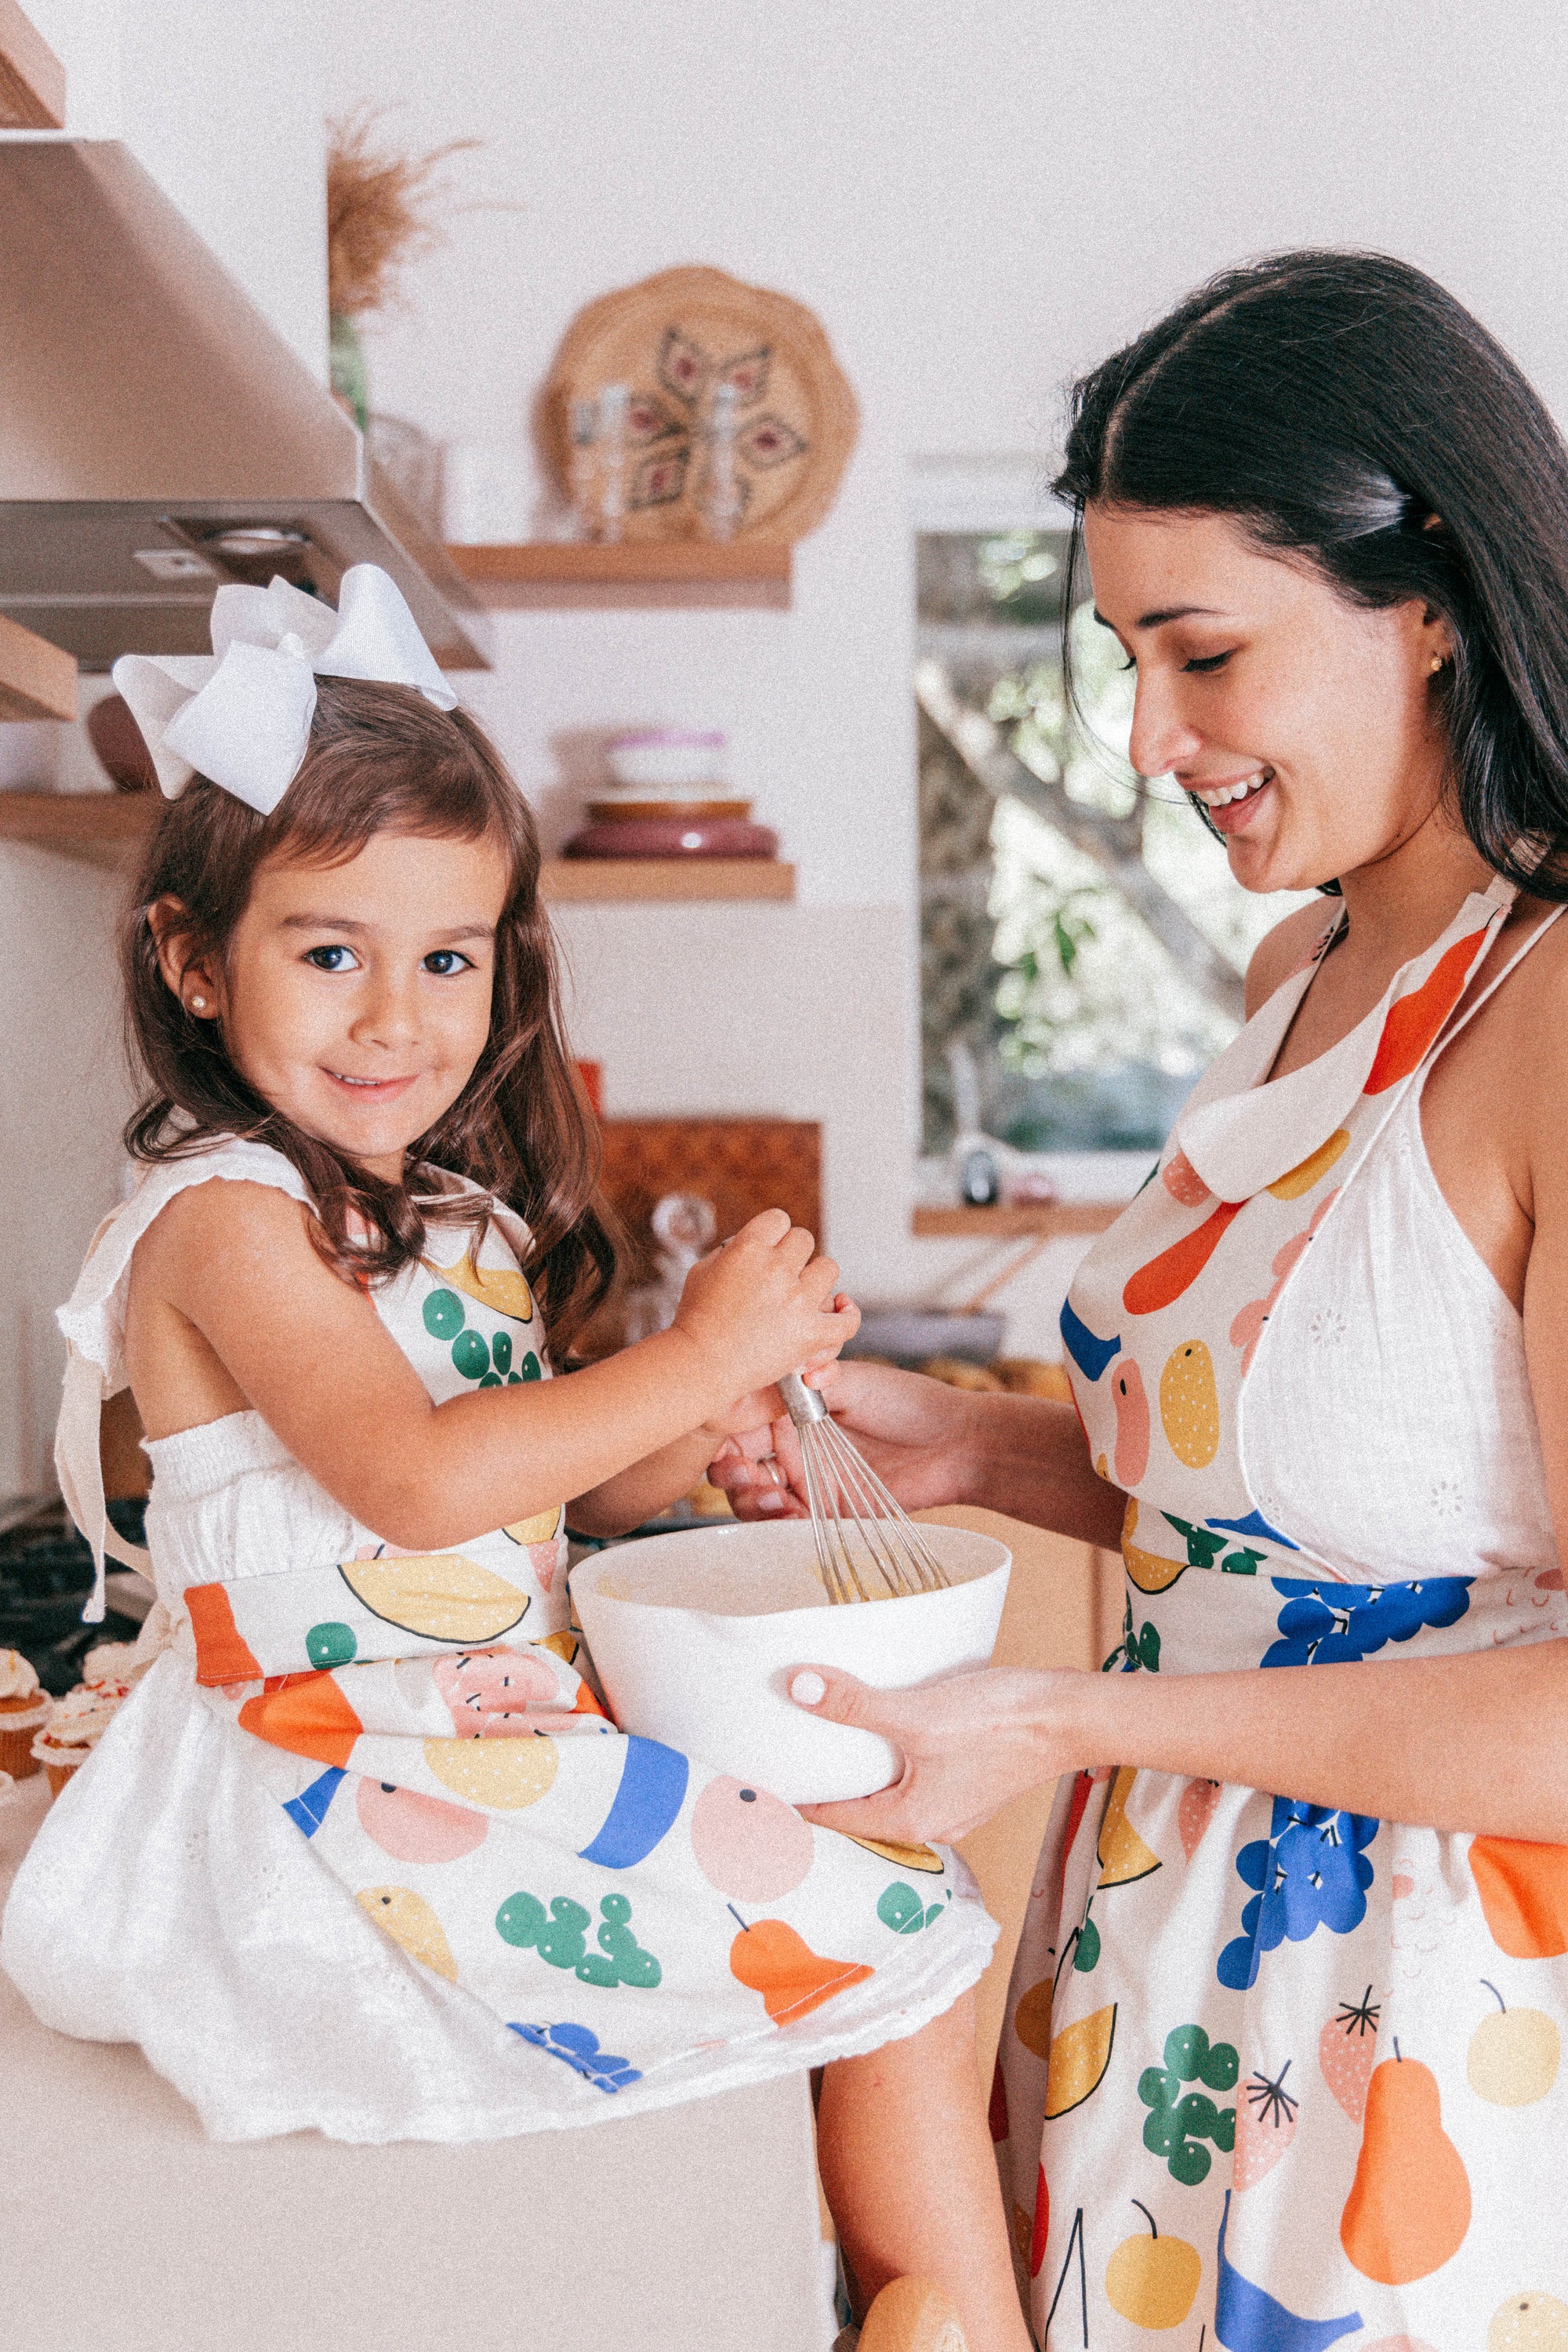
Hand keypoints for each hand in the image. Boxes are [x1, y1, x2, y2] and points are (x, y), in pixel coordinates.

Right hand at [671, 1210, 857, 1404]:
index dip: (774, 1233)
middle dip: (793, 1254)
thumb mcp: (702, 1270)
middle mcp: (776, 1269)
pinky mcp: (811, 1334)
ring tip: (802, 1293)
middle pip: (804, 1240)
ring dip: (816, 1278)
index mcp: (748, 1249)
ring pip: (828, 1268)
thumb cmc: (696, 1320)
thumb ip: (731, 1250)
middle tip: (781, 1274)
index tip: (769, 1247)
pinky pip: (847, 1319)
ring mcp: (797, 1302)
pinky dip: (847, 1314)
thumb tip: (751, 1242)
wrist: (700, 1365)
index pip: (779, 1218)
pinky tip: (840, 1309)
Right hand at [707, 1357, 979, 1520]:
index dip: (723, 1431)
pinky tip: (788, 1514)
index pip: (741, 1420)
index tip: (721, 1440)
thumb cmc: (912, 1404)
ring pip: (754, 1498)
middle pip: (737, 1463)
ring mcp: (807, 1480)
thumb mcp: (862, 1383)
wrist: (957, 1445)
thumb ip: (823, 1379)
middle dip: (727, 1472)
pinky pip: (788, 1525)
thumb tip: (796, 1367)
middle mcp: (793, 1445)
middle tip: (740, 1473)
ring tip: (771, 1498)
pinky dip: (778, 1525)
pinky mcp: (826, 1512)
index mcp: (794, 1409)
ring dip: (749, 1500)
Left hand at [786, 1661, 1097, 1843]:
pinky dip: (886, 1758)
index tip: (755, 1785)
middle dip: (821, 1784)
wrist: (1070, 1715)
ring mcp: (951, 1803)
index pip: (831, 1818)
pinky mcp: (966, 1778)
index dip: (791, 1801)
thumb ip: (855, 1705)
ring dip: (855, 1770)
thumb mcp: (918, 1714)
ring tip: (817, 1741)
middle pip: (857, 1808)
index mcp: (909, 1822)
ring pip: (885, 1791)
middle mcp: (929, 1824)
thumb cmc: (1001, 1723)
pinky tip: (876, 1729)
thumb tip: (797, 1688)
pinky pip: (911, 1776)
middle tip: (777, 1756)